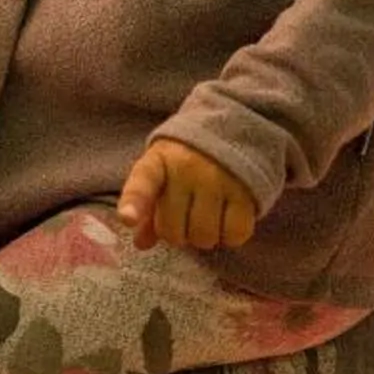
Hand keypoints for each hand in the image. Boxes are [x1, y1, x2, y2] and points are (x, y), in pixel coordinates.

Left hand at [118, 138, 258, 252]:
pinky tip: (227, 219)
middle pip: (173, 230)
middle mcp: (187, 168)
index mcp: (158, 161)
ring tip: (206, 216)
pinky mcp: (246, 191)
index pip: (143, 183)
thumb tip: (141, 243)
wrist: (230, 129)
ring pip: (204, 237)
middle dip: (177, 233)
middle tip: (185, 217)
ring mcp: (219, 179)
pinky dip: (230, 236)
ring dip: (203, 236)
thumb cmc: (185, 161)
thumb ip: (147, 208)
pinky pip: (235, 234)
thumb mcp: (161, 174)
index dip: (134, 203)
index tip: (127, 219)